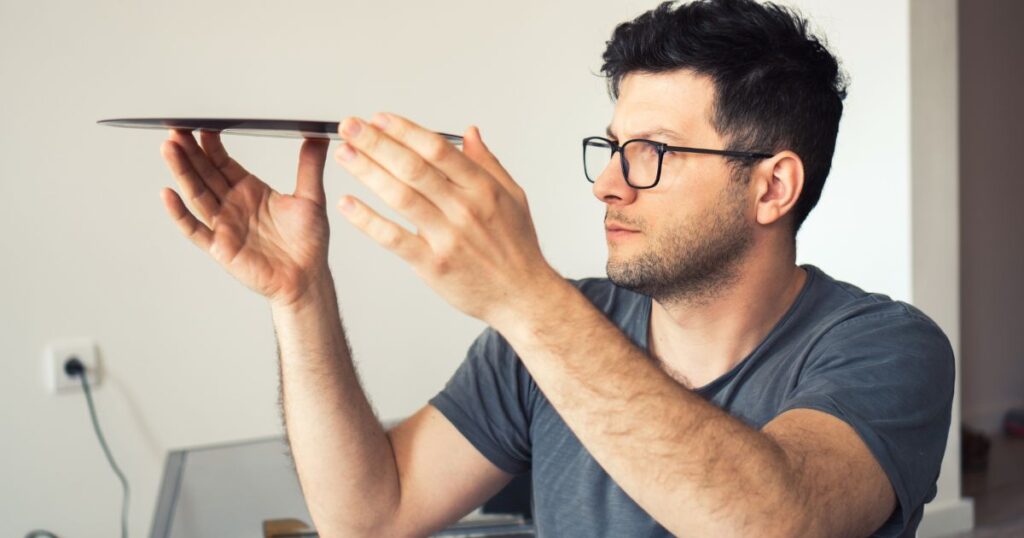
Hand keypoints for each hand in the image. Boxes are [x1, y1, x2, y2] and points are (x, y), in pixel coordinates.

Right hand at [159, 129, 331, 307]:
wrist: (307, 278)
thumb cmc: (308, 243)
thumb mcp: (311, 198)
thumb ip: (310, 167)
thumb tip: (318, 137)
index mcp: (251, 191)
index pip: (224, 162)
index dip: (212, 145)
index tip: (204, 125)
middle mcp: (233, 205)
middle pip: (205, 173)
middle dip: (190, 152)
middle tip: (177, 130)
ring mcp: (223, 225)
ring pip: (197, 194)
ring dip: (182, 172)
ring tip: (169, 149)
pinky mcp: (219, 247)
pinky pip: (194, 229)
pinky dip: (179, 213)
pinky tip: (168, 195)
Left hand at [331, 113, 562, 327]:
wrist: (521, 296)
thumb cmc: (516, 248)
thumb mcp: (513, 197)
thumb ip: (487, 163)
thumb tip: (469, 133)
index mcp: (482, 189)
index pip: (437, 149)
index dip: (404, 130)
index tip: (380, 119)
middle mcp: (464, 209)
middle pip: (413, 167)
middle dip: (376, 143)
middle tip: (350, 127)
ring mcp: (447, 237)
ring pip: (399, 196)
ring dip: (367, 172)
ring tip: (345, 155)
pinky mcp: (432, 264)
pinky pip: (393, 238)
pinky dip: (367, 220)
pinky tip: (348, 204)